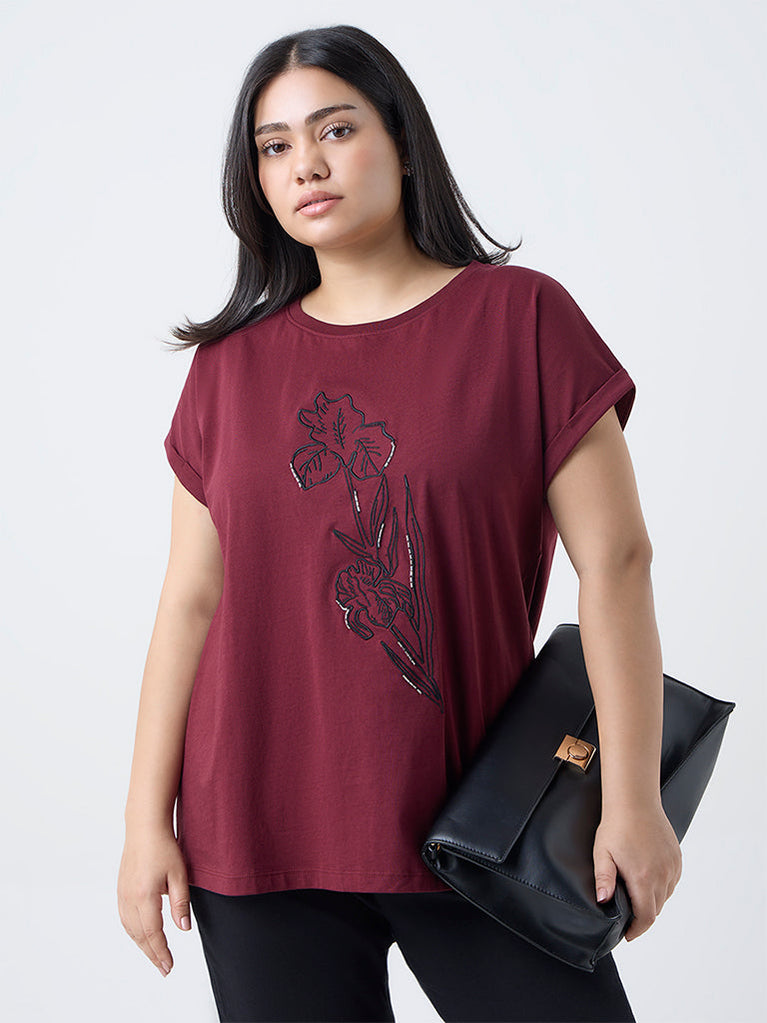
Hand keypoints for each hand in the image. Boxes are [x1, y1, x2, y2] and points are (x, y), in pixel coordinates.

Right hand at [117, 823, 191, 976]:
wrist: (144, 828)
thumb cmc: (164, 847)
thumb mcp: (179, 874)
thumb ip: (181, 902)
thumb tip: (184, 929)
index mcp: (145, 896)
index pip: (153, 933)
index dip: (161, 952)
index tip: (168, 966)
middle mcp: (130, 898)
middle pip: (139, 936)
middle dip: (152, 954)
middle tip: (164, 968)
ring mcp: (122, 894)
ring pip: (130, 929)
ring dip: (142, 945)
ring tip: (155, 956)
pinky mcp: (121, 889)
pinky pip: (125, 918)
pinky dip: (133, 932)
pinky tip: (141, 936)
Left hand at [593, 801, 682, 942]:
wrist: (634, 801)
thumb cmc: (616, 826)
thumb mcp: (603, 853)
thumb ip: (604, 879)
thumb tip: (604, 902)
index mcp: (643, 877)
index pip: (646, 917)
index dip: (637, 930)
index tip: (627, 935)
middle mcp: (662, 875)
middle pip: (655, 909)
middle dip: (642, 916)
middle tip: (628, 917)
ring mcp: (672, 866)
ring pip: (665, 896)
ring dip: (653, 901)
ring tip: (636, 897)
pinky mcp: (677, 858)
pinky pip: (672, 881)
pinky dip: (662, 886)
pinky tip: (648, 880)